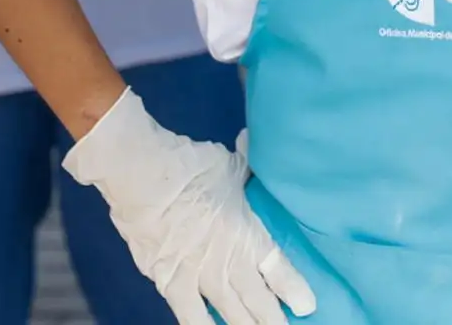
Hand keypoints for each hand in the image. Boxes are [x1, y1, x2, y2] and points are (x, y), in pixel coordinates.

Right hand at [63, 88, 316, 323]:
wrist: (145, 177)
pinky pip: (191, 318)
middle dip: (275, 319)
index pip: (279, 270)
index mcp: (249, 235)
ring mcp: (200, 277)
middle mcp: (229, 263)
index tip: (307, 305)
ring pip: (231, 316)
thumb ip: (246, 170)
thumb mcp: (230, 165)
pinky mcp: (169, 284)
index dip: (294, 290)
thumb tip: (253, 144)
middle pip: (259, 302)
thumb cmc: (192, 167)